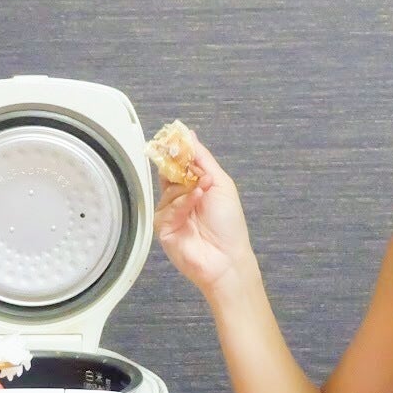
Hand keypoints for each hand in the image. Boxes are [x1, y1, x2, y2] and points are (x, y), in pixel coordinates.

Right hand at [152, 134, 256, 296]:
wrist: (226, 257)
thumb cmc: (229, 223)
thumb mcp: (220, 183)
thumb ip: (203, 159)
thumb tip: (190, 135)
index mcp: (194, 187)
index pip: (178, 163)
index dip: (176, 152)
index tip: (174, 140)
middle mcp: (179, 198)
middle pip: (168, 174)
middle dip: (179, 168)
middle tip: (190, 166)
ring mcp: (170, 213)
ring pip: (167, 190)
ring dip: (186, 188)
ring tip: (203, 192)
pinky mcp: (163, 228)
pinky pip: (166, 208)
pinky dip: (181, 203)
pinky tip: (195, 202)